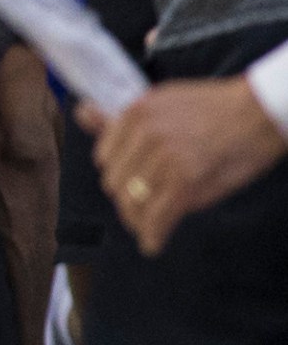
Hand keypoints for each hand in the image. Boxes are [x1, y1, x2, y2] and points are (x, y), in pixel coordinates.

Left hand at [85, 80, 287, 255]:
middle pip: (115, 183)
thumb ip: (120, 117)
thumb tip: (82, 113)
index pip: (105, 157)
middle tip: (141, 207)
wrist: (261, 112)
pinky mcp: (186, 182)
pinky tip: (152, 244)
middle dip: (126, 197)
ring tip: (146, 226)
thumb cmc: (216, 108)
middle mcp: (145, 135)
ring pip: (133, 203)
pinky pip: (157, 217)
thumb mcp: (163, 100)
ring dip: (137, 220)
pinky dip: (152, 236)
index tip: (129, 182)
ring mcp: (165, 159)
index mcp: (135, 114)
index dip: (117, 173)